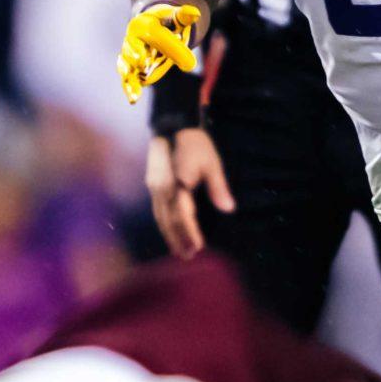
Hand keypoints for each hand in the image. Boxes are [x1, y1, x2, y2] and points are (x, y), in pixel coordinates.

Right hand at [118, 3, 201, 103]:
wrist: (156, 27)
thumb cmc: (168, 21)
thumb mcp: (177, 17)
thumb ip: (185, 16)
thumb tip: (195, 13)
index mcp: (142, 24)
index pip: (150, 34)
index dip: (154, 44)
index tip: (149, 59)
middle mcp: (132, 39)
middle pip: (132, 49)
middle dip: (136, 57)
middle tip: (143, 65)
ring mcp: (130, 55)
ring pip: (127, 66)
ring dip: (129, 77)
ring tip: (133, 91)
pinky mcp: (132, 69)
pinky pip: (129, 78)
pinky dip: (130, 88)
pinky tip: (133, 99)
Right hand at [146, 127, 234, 256]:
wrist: (172, 124)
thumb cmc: (195, 143)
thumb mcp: (212, 163)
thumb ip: (218, 187)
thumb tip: (228, 209)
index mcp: (176, 184)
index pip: (182, 215)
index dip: (189, 233)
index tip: (198, 247)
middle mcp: (162, 189)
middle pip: (168, 220)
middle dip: (177, 240)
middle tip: (187, 256)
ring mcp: (154, 187)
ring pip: (159, 217)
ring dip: (169, 235)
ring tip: (178, 251)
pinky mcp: (152, 185)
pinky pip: (157, 210)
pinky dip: (163, 224)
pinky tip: (169, 232)